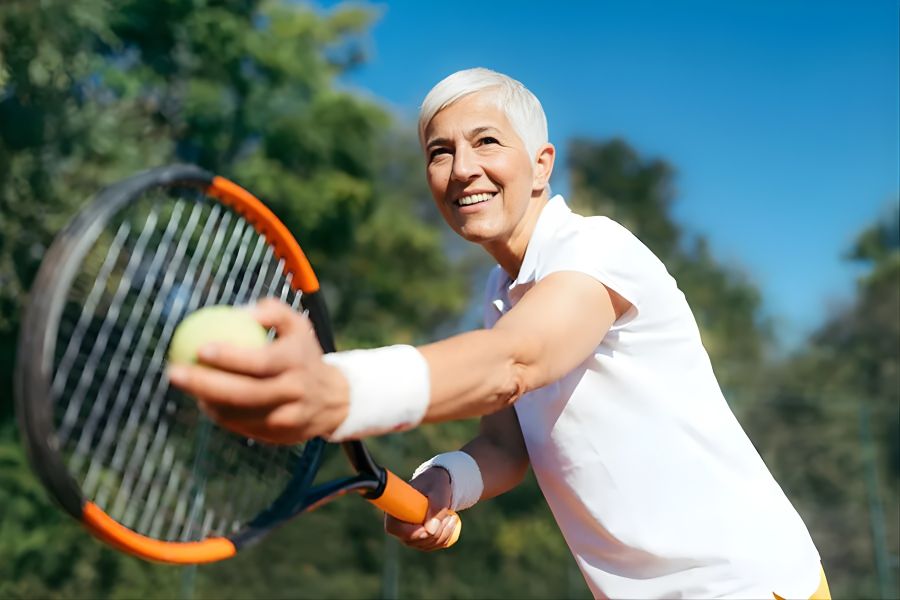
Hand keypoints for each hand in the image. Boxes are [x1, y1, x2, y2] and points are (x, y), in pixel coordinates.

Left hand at [166, 298, 348, 443]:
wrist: (334, 398)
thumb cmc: (303, 353)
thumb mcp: (298, 325)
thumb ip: (272, 311)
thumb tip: (238, 312)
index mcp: (298, 361)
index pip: (261, 362)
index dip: (229, 357)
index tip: (199, 349)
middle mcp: (295, 391)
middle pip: (245, 393)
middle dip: (204, 384)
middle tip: (174, 371)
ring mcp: (287, 418)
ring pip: (239, 414)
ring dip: (206, 400)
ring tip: (185, 382)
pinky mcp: (279, 437)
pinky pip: (242, 426)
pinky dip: (220, 413)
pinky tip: (203, 399)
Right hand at [384, 467, 458, 550]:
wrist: (438, 486)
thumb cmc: (434, 484)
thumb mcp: (438, 490)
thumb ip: (436, 507)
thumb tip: (430, 530)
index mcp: (395, 509)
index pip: (396, 529)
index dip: (413, 532)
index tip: (429, 527)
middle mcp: (398, 525)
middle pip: (414, 540)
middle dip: (436, 531)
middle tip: (449, 515)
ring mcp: (409, 535)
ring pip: (426, 545)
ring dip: (444, 533)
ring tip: (451, 516)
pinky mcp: (420, 540)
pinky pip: (434, 546)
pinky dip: (446, 537)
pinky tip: (451, 523)